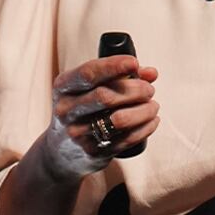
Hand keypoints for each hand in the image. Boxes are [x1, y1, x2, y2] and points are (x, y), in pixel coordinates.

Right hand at [42, 55, 160, 183]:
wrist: (62, 151)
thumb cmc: (82, 110)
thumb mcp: (89, 88)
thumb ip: (119, 76)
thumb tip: (150, 73)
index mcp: (63, 88)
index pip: (88, 73)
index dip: (113, 66)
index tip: (134, 63)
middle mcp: (66, 110)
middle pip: (106, 96)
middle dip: (136, 90)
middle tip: (149, 89)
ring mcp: (78, 134)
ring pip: (120, 119)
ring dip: (144, 110)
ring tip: (152, 105)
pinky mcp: (94, 152)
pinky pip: (127, 138)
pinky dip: (146, 127)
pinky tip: (151, 120)